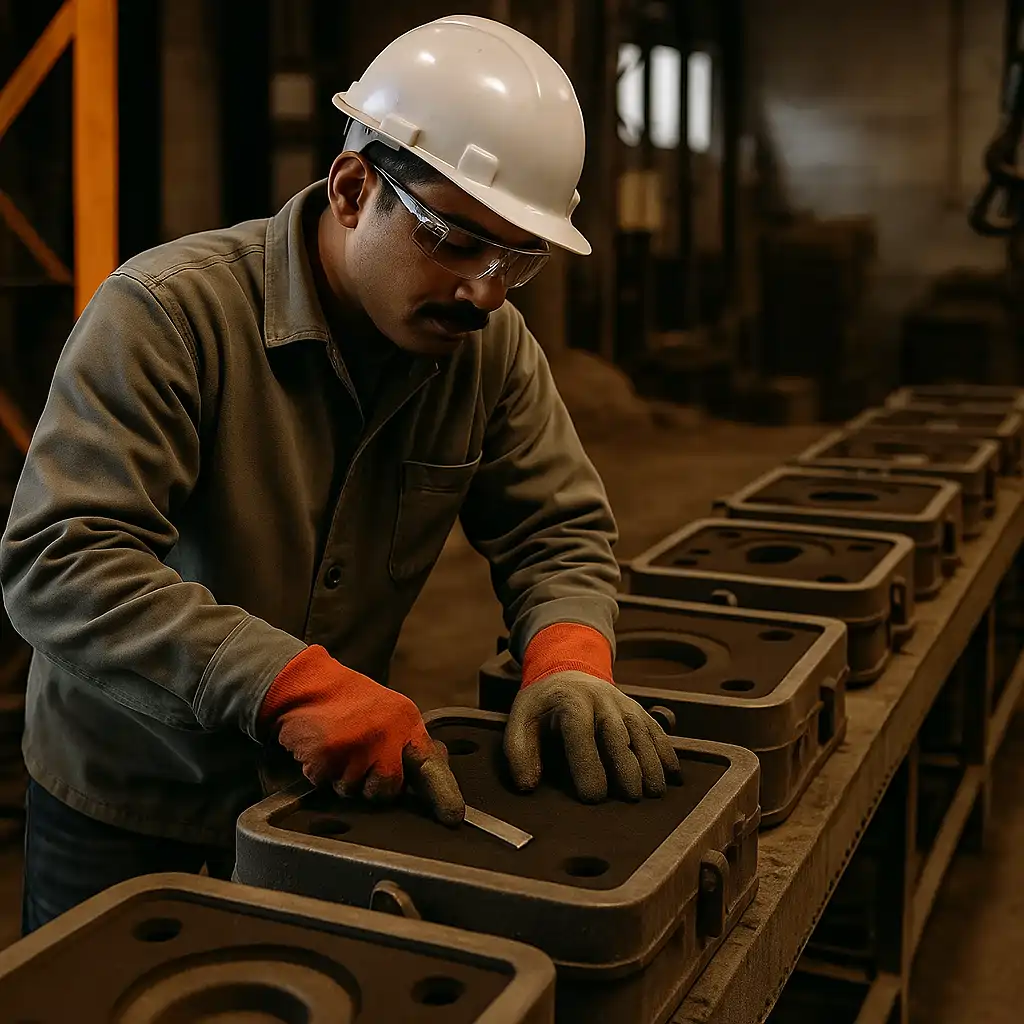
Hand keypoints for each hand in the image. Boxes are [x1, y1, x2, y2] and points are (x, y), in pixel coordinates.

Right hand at [259, 646, 464, 824]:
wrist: (305, 683)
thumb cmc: (347, 700)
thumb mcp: (389, 713)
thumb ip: (408, 742)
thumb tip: (435, 765)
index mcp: (406, 722)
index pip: (430, 764)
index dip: (442, 793)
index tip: (453, 816)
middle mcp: (386, 734)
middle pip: (388, 790)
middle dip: (371, 783)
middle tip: (358, 755)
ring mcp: (356, 746)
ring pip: (354, 791)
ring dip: (343, 779)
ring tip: (339, 748)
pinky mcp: (326, 756)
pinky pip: (326, 784)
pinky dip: (321, 773)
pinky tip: (322, 748)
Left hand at [505, 669, 679, 801]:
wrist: (568, 669)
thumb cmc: (543, 704)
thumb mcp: (520, 720)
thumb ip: (519, 752)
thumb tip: (527, 786)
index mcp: (570, 702)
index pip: (580, 732)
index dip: (588, 763)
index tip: (593, 796)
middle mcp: (601, 700)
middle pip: (617, 734)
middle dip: (627, 767)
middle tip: (632, 798)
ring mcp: (624, 704)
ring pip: (642, 733)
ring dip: (652, 762)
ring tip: (655, 792)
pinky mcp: (639, 711)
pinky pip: (656, 730)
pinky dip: (666, 751)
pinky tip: (673, 774)